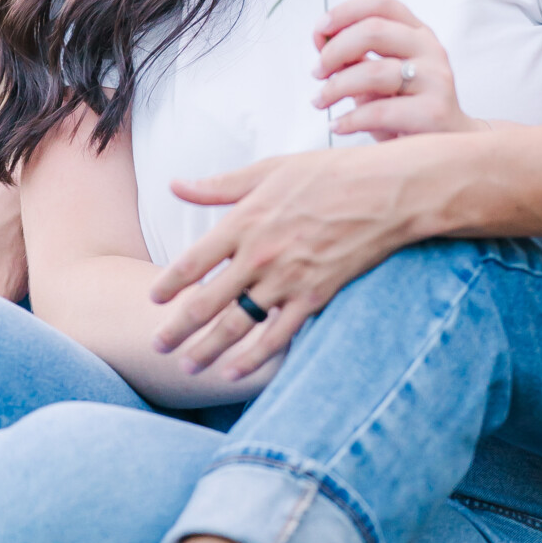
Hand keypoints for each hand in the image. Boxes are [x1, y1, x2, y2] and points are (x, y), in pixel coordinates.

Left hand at [150, 143, 422, 379]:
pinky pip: (277, 336)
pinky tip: (233, 373)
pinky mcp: (315, 296)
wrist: (388, 191)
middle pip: (205, 302)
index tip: (153, 300)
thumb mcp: (271, 169)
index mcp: (244, 221)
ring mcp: (287, 279)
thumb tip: (175, 185)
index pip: (191, 262)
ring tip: (188, 366)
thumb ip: (220, 185)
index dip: (168, 285)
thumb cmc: (331, 173)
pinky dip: (252, 358)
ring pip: (236, 326)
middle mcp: (259, 255)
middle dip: (176, 329)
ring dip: (207, 350)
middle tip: (157, 347)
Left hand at [312, 0, 476, 141]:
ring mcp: (436, 79)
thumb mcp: (380, 78)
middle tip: (317, 72)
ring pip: (374, 72)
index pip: (381, 3)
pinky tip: (338, 125)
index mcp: (418, 33)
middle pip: (374, 30)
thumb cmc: (407, 109)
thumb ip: (356, 58)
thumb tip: (322, 41)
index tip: (319, 31)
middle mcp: (431, 49)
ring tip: (320, 101)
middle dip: (335, 50)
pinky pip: (379, 111)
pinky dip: (349, 119)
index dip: (344, 12)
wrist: (447, 146)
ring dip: (335, 87)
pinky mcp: (434, 112)